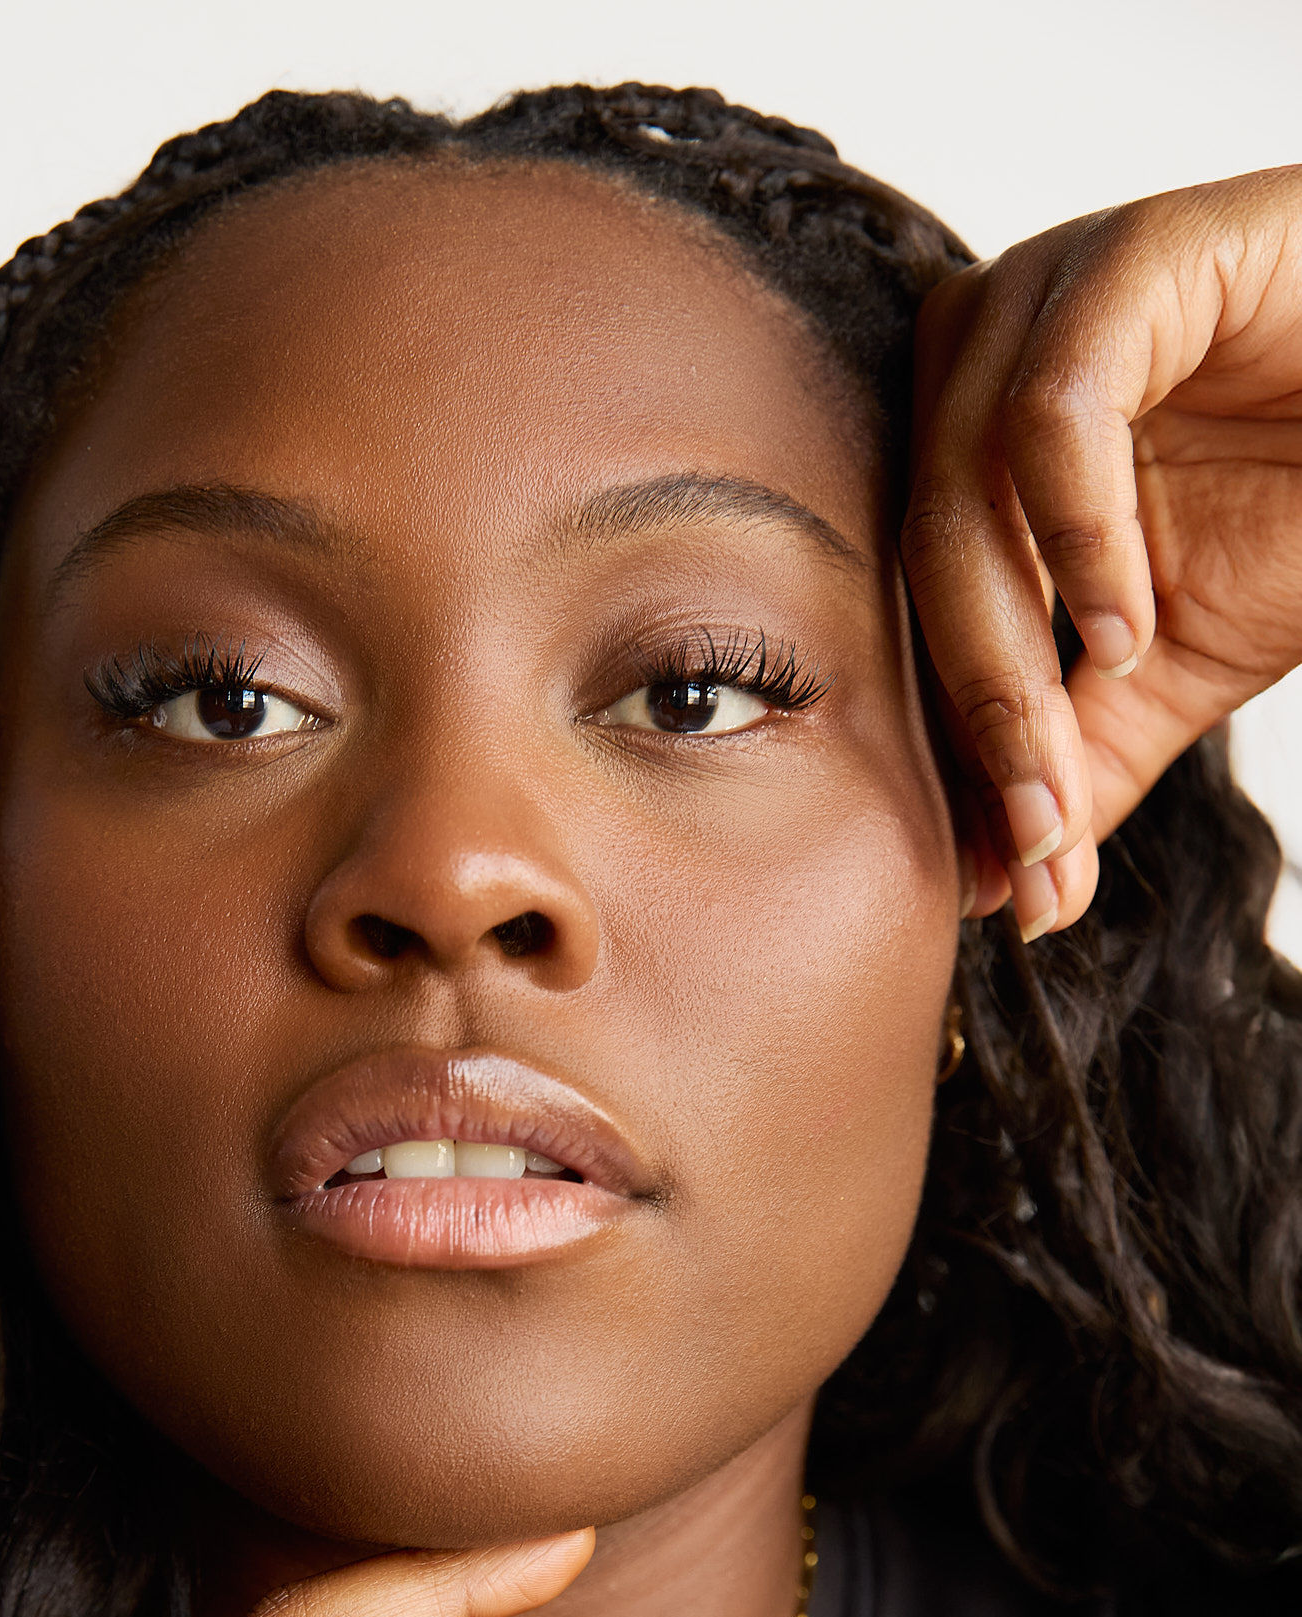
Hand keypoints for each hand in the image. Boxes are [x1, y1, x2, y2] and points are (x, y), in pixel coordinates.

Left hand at [902, 166, 1301, 937]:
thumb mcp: (1171, 665)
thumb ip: (1080, 761)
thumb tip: (1019, 897)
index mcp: (965, 442)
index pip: (911, 602)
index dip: (950, 745)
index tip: (997, 869)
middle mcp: (980, 357)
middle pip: (915, 554)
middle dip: (974, 716)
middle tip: (1032, 831)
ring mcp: (1046, 293)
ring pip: (956, 487)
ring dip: (1004, 645)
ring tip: (1074, 737)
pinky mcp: (1135, 254)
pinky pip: (1053, 410)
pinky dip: (1076, 536)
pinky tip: (1126, 623)